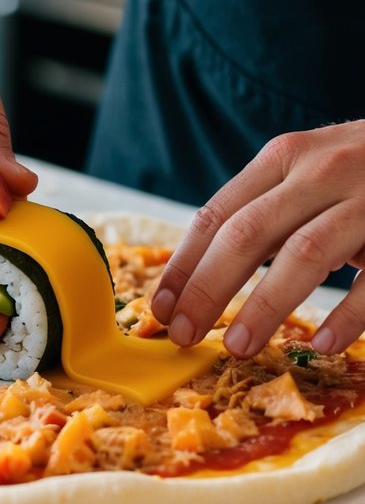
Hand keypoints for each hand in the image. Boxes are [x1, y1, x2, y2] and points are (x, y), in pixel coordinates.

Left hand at [151, 121, 364, 355]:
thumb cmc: (363, 172)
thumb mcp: (308, 173)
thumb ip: (263, 211)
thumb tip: (195, 280)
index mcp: (285, 157)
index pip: (217, 215)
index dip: (183, 266)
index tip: (160, 310)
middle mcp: (323, 171)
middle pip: (247, 235)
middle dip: (208, 290)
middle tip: (184, 336)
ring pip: (304, 254)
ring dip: (266, 305)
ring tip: (239, 347)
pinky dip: (347, 315)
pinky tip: (321, 345)